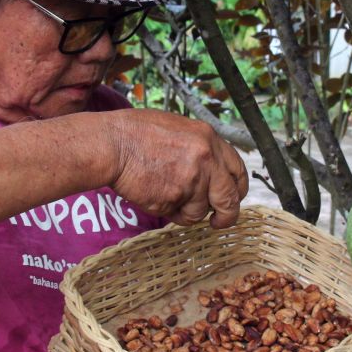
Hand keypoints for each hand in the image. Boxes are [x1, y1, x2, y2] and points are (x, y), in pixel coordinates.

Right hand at [106, 109, 248, 227]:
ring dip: (186, 211)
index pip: (238, 170)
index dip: (237, 189)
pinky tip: (154, 194)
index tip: (233, 198)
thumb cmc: (137, 133)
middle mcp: (206, 161)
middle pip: (230, 199)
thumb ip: (200, 149)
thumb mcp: (179, 129)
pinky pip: (177, 215)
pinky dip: (168, 211)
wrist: (113, 143)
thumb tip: (213, 171)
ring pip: (200, 212)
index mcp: (210, 139)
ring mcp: (191, 181)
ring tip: (165, 193)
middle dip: (226, 215)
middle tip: (218, 221)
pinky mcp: (173, 199)